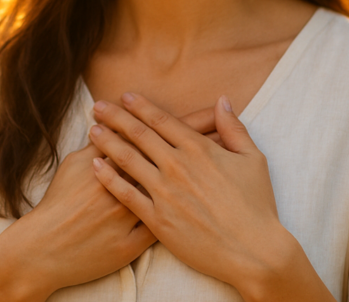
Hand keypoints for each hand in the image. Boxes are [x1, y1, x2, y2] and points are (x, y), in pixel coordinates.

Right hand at [0, 105, 226, 299]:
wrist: (48, 248)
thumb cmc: (60, 202)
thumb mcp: (76, 164)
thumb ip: (102, 143)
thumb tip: (118, 123)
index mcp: (123, 160)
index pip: (164, 134)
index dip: (190, 123)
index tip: (212, 112)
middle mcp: (136, 184)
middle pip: (180, 158)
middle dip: (207, 143)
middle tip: (231, 132)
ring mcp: (141, 213)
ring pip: (182, 190)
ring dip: (205, 176)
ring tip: (226, 163)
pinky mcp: (142, 240)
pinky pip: (172, 223)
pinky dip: (191, 210)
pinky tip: (206, 204)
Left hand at [88, 93, 303, 297]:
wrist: (253, 251)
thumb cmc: (256, 206)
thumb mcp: (253, 160)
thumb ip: (234, 128)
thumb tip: (223, 101)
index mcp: (199, 150)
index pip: (162, 120)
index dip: (141, 106)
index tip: (126, 96)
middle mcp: (178, 166)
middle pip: (139, 134)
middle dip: (116, 117)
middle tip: (98, 106)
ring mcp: (165, 193)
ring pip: (128, 160)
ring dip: (107, 142)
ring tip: (92, 130)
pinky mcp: (157, 219)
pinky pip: (126, 194)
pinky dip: (109, 178)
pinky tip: (96, 166)